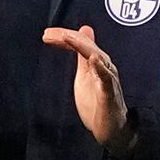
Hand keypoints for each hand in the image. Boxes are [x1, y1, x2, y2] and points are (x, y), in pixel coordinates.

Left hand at [40, 25, 124, 143]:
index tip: (46, 34)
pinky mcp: (109, 95)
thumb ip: (83, 54)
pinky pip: (106, 80)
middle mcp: (105, 68)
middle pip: (88, 47)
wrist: (113, 128)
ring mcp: (108, 81)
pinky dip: (101, 68)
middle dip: (69, 38)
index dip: (65, 36)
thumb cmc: (99, 101)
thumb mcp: (86, 73)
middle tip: (48, 34)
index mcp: (98, 63)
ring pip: (98, 58)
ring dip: (84, 47)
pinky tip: (94, 59)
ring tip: (68, 37)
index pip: (82, 43)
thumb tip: (84, 31)